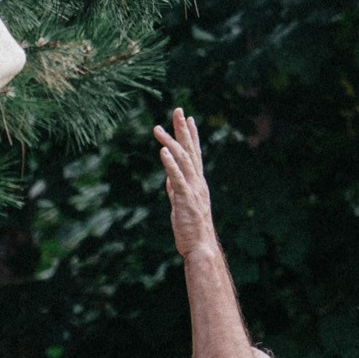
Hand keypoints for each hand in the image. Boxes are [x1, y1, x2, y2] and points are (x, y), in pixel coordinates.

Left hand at [154, 108, 218, 262]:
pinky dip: (170, 164)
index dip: (192, 136)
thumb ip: (176, 190)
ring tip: (158, 128)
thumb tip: (169, 179)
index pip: (195, 154)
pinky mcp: (185, 199)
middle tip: (178, 110)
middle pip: (190, 151)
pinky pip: (177, 178)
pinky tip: (163, 151)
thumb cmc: (192, 229)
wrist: (201, 247)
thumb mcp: (182, 205)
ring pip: (182, 161)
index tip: (188, 118)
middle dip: (183, 130)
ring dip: (170, 142)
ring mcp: (193, 190)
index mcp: (198, 183)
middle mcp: (198, 182)